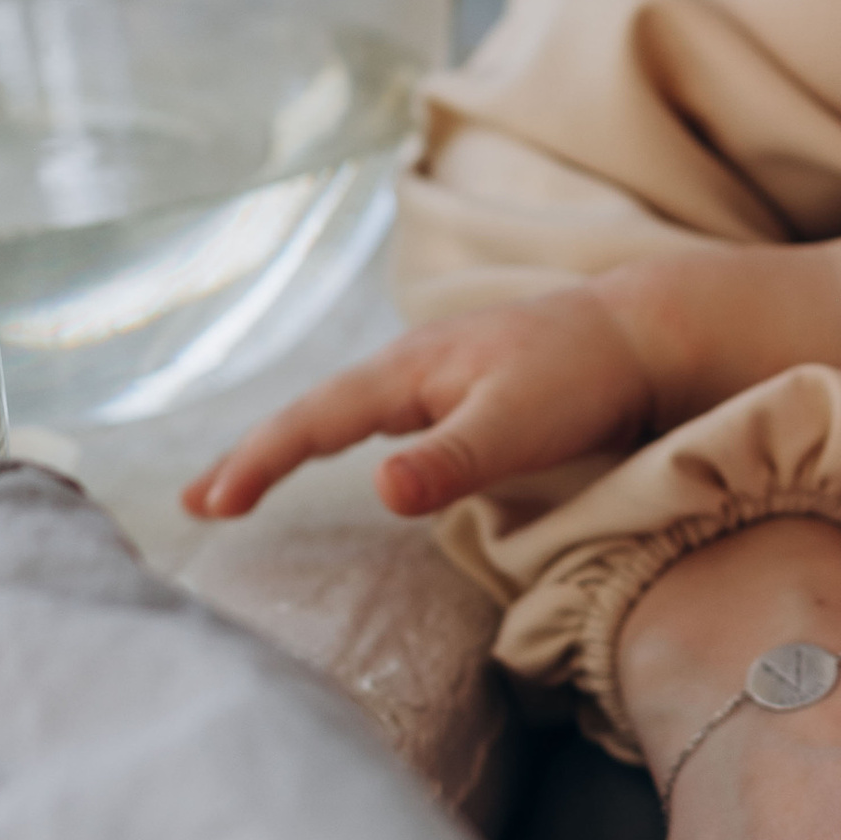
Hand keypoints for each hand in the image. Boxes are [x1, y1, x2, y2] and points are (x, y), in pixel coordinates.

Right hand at [183, 285, 653, 521]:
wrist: (644, 333)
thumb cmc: (586, 377)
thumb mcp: (518, 425)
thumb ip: (450, 461)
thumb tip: (378, 490)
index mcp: (408, 372)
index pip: (312, 421)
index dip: (258, 462)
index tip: (211, 506)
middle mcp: (408, 366)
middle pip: (311, 412)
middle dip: (252, 454)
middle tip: (196, 503)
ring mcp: (433, 372)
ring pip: (340, 411)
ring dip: (287, 445)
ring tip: (239, 485)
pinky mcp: (460, 385)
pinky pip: (376, 413)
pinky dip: (335, 435)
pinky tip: (342, 449)